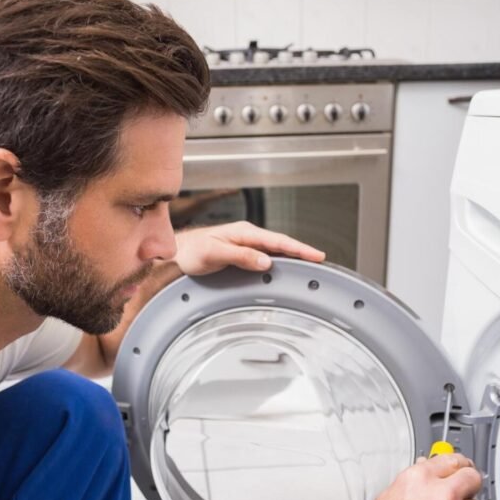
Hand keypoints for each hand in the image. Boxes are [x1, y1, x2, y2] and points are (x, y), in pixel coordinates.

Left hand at [172, 221, 325, 275]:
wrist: (178, 252)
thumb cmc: (192, 251)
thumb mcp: (214, 254)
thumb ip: (240, 256)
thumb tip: (266, 261)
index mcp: (244, 232)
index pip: (277, 241)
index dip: (298, 248)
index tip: (316, 255)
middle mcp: (248, 236)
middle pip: (281, 243)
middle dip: (302, 251)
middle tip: (321, 260)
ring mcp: (247, 244)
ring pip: (275, 249)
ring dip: (292, 256)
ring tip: (310, 264)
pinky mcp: (244, 253)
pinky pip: (267, 255)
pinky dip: (280, 260)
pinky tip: (287, 267)